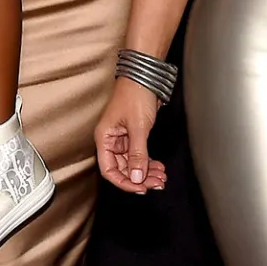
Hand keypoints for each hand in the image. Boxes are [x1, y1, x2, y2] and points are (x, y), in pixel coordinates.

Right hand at [95, 77, 167, 193]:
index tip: (140, 188)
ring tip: (161, 177)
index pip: (109, 169)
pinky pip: (139, 155)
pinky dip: (149, 163)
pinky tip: (159, 167)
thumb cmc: (134, 95)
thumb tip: (137, 177)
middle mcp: (111, 140)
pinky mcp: (134, 135)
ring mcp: (123, 138)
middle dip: (139, 178)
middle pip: (122, 169)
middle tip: (156, 183)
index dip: (124, 182)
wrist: (144, 77)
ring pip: (133, 163)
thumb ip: (138, 154)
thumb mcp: (138, 127)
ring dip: (146, 172)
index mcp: (104, 138)